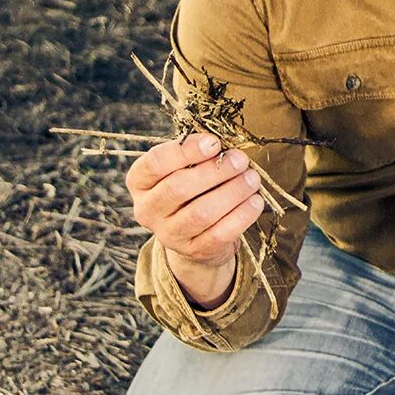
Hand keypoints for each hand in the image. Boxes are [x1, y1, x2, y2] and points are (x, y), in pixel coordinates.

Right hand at [126, 132, 265, 278]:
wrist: (194, 235)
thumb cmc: (191, 189)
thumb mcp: (184, 169)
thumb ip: (197, 155)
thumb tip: (225, 148)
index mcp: (139, 182)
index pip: (155, 163)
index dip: (186, 151)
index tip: (214, 143)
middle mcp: (147, 209)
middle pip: (178, 188)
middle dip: (215, 171)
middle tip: (241, 160)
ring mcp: (168, 234)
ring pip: (201, 213)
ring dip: (232, 192)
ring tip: (252, 179)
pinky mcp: (192, 251)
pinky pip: (219, 234)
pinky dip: (241, 216)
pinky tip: (255, 201)